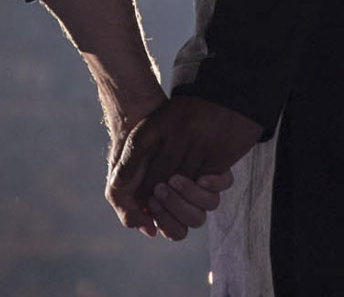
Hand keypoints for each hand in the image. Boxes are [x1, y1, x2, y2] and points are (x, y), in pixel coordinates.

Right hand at [108, 94, 260, 239]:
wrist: (144, 113)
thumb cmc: (132, 145)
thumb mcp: (121, 172)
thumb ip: (124, 201)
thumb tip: (149, 229)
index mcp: (165, 205)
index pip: (174, 230)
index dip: (166, 220)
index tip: (153, 200)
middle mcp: (185, 196)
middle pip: (192, 221)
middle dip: (178, 208)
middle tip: (162, 188)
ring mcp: (199, 181)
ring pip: (208, 206)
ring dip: (192, 196)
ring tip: (176, 178)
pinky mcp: (212, 166)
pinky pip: (222, 185)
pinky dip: (214, 184)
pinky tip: (202, 176)